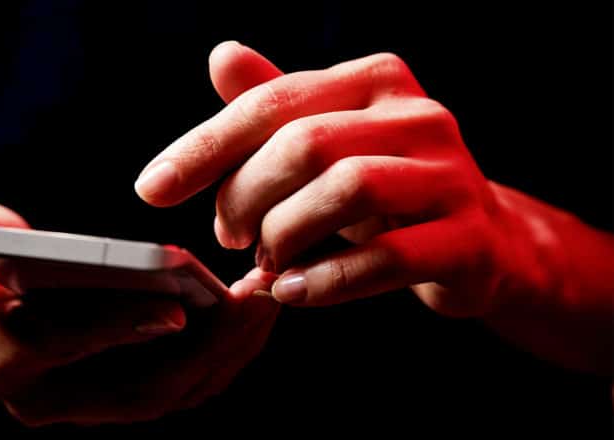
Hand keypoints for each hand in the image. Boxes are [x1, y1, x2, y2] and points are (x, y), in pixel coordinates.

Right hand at [0, 201, 278, 424]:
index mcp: (2, 358)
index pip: (63, 346)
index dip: (119, 327)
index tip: (178, 308)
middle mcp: (49, 398)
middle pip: (140, 386)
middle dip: (208, 345)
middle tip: (256, 297)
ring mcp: (92, 405)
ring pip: (174, 393)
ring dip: (231, 349)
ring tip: (269, 298)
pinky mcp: (126, 398)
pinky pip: (187, 386)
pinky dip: (227, 353)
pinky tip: (254, 312)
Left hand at [135, 42, 553, 317]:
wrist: (478, 242)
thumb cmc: (382, 191)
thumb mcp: (325, 144)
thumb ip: (273, 107)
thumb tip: (221, 56)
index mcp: (374, 80)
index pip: (270, 104)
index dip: (204, 148)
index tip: (151, 190)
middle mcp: (418, 114)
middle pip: (304, 144)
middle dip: (245, 196)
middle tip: (228, 234)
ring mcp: (451, 175)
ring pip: (346, 190)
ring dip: (285, 234)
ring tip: (265, 260)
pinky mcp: (469, 238)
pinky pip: (386, 258)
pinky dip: (325, 281)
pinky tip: (289, 292)